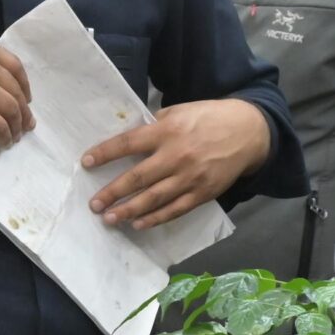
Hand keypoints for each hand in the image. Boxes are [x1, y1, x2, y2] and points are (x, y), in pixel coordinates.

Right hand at [0, 38, 32, 144]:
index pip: (15, 66)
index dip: (24, 86)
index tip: (26, 99)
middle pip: (16, 91)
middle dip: (23, 111)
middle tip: (26, 124)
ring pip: (12, 111)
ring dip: (16, 127)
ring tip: (14, 137)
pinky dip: (3, 137)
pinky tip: (2, 143)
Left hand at [84, 99, 269, 229]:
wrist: (249, 131)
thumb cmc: (209, 118)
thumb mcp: (180, 111)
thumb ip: (155, 125)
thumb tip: (129, 139)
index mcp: (167, 131)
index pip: (128, 143)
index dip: (105, 153)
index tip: (85, 163)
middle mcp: (177, 155)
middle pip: (137, 178)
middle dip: (112, 192)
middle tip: (94, 204)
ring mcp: (190, 177)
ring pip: (154, 199)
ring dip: (128, 210)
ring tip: (109, 218)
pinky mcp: (203, 193)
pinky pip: (175, 210)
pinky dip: (155, 219)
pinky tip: (138, 224)